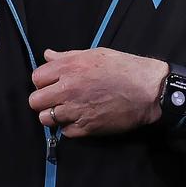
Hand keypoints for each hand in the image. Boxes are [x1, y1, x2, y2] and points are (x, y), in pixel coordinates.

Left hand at [29, 48, 167, 136]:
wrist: (149, 90)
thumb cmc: (125, 68)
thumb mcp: (96, 54)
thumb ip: (68, 56)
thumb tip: (47, 55)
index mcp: (70, 67)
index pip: (36, 78)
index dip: (43, 82)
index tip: (52, 84)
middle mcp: (69, 89)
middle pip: (35, 101)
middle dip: (43, 101)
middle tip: (57, 100)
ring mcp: (76, 110)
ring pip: (46, 119)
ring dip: (54, 116)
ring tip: (67, 111)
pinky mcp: (86, 127)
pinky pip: (65, 132)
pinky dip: (70, 127)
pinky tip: (81, 119)